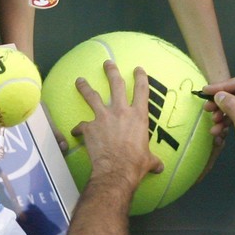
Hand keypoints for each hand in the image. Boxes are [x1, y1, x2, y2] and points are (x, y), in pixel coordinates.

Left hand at [71, 62, 162, 189]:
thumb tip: (160, 167)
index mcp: (139, 116)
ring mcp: (103, 117)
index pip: (142, 91)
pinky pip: (81, 126)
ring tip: (80, 80)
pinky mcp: (89, 127)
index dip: (141, 78)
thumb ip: (153, 160)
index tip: (138, 69)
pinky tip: (75, 132)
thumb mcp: (149, 161)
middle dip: (111, 72)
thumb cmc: (136, 164)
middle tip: (107, 63)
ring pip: (92, 96)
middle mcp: (121, 111)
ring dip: (85, 87)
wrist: (116, 170)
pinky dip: (78, 129)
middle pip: (116, 85)